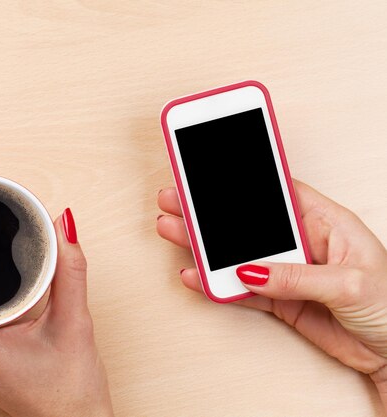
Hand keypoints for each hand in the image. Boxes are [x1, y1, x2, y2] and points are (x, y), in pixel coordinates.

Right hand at [157, 180, 386, 407]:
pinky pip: (242, 289)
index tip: (212, 173)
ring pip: (239, 254)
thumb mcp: (349, 283)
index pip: (279, 192)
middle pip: (249, 222)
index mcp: (326, 223)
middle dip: (212, 212)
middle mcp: (303, 243)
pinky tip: (197, 275)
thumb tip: (252, 271)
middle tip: (178, 201)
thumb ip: (297, 277)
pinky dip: (217, 284)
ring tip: (176, 230)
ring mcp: (288, 271)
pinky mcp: (281, 299)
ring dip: (206, 245)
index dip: (245, 181)